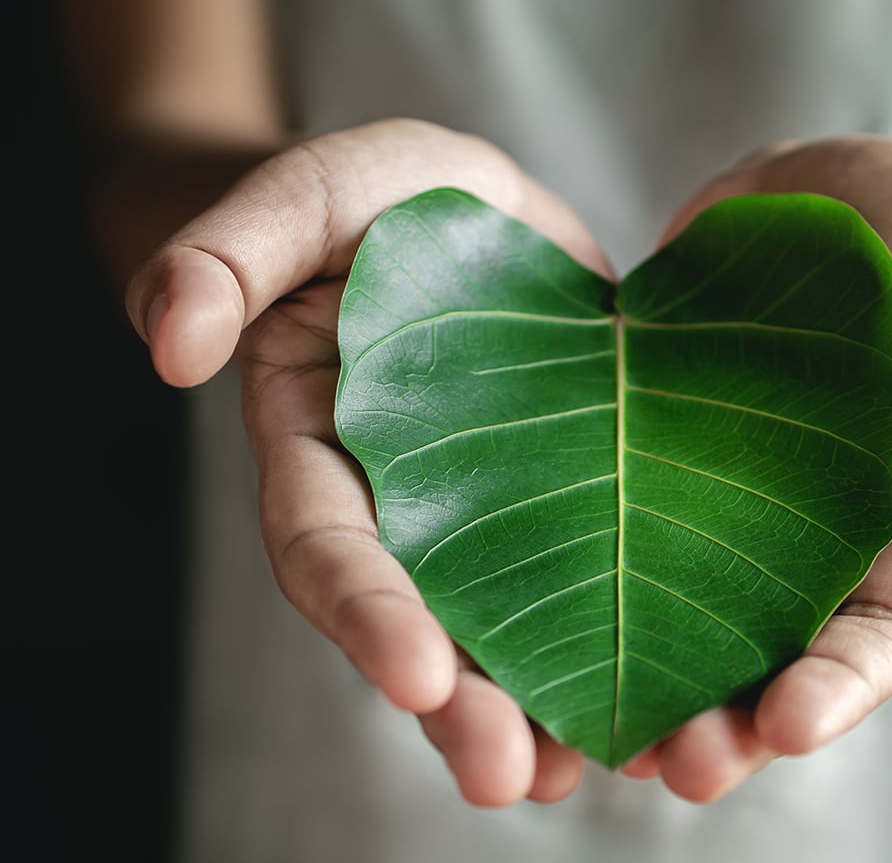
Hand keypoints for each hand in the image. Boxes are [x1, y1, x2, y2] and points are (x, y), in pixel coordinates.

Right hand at [125, 118, 609, 806]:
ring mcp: (485, 506)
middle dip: (457, 704)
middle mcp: (400, 499)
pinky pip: (579, 579)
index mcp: (321, 443)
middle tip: (509, 776)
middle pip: (415, 619)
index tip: (417, 675)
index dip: (365, 610)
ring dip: (533, 709)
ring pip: (497, 626)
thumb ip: (230, 252)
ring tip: (579, 772)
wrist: (466, 206)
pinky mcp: (565, 495)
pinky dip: (604, 644)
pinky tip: (649, 706)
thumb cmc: (376, 196)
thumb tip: (166, 344)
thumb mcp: (310, 192)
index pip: (327, 543)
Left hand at [618, 134, 891, 800]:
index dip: (841, 683)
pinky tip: (534, 623)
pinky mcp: (648, 447)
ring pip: (686, 609)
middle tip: (673, 764)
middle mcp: (808, 524)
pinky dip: (583, 575)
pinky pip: (611, 519)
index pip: (882, 626)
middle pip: (773, 648)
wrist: (821, 181)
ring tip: (600, 736)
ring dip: (649, 677)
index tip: (785, 726)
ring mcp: (721, 491)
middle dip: (731, 718)